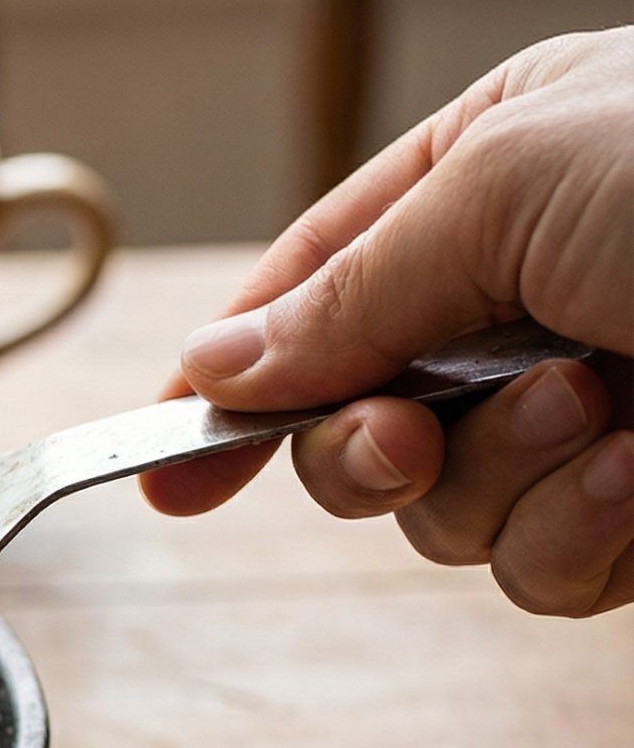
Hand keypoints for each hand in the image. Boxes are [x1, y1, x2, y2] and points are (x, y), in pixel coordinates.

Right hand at [139, 27, 633, 616]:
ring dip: (502, 480)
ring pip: (443, 513)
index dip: (225, 383)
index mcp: (497, 177)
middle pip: (352, 423)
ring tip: (606, 416)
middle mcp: (535, 296)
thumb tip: (220, 364)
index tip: (158, 463)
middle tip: (405, 439)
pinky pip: (541, 570)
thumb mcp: (511, 188)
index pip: (310, 290)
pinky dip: (579, 533)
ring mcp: (596, 409)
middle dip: (363, 449)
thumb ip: (349, 290)